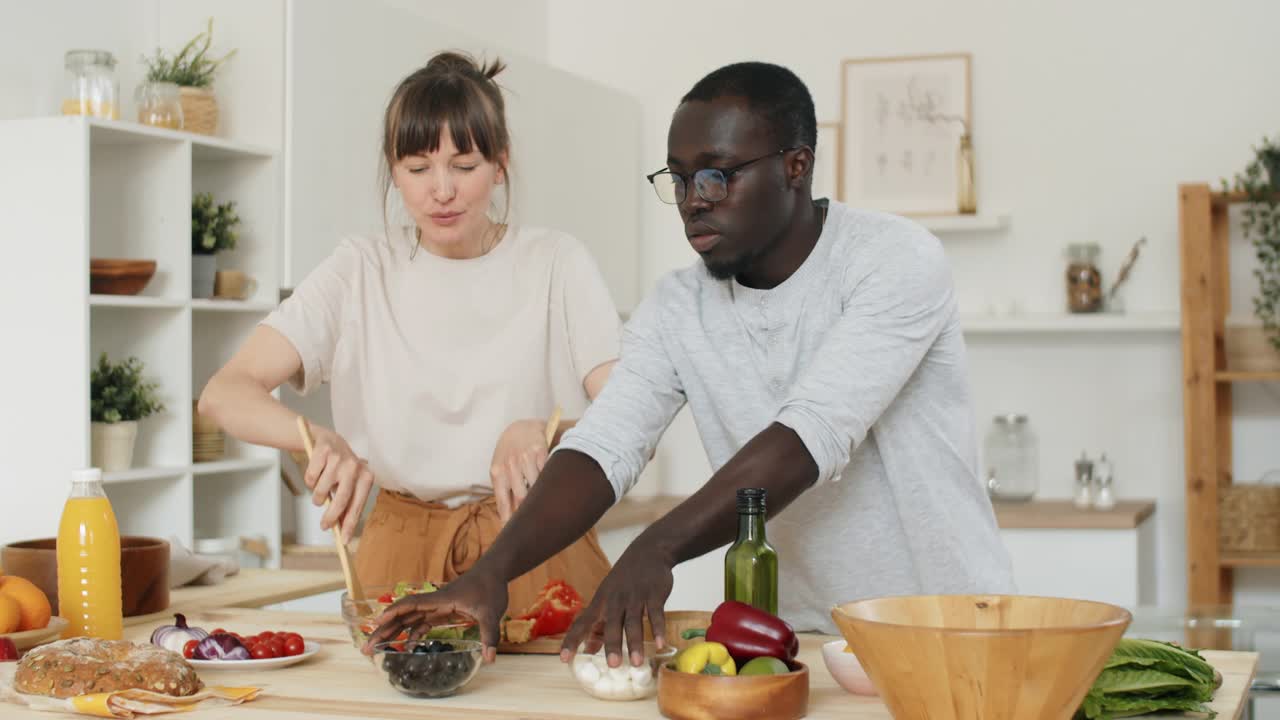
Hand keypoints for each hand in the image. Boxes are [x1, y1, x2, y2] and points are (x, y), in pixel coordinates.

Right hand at [303, 425, 373, 542]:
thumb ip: (347, 504)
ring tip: (319, 490)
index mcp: (366, 477)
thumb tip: (342, 530)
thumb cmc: (340, 468)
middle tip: (324, 526)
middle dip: (331, 517)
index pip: (358, 505)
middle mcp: (355, 467)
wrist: (328, 440)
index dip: (350, 524)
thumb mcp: (348, 484)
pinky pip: (310, 478)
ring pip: (321, 491)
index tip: (344, 540)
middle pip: (341, 500)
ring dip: (317, 496)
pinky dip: (309, 481)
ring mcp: (339, 458)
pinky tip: (315, 473)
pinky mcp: (323, 452)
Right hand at [362, 569, 508, 662]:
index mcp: (441, 599)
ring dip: (393, 633)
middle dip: (384, 630)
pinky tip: (408, 646)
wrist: (494, 573)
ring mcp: (437, 607)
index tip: (376, 622)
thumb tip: (490, 659)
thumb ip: (489, 635)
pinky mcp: (443, 611)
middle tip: (367, 647)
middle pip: (404, 615)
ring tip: (376, 648)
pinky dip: (413, 634)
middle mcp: (434, 602)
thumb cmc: (491, 588)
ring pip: (409, 620)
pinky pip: (422, 623)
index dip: (393, 612)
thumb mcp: (492, 613)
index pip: (411, 604)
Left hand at [489, 418, 551, 522]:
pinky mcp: (540, 452)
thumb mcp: (500, 469)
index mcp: (497, 472)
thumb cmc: (508, 453)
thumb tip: (507, 519)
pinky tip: (547, 486)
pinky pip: (545, 475)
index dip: (508, 520)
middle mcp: (510, 464)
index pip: (503, 502)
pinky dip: (546, 483)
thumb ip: (503, 491)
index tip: (513, 533)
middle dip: (526, 512)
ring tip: (541, 505)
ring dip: (538, 498)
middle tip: (531, 523)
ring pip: (535, 487)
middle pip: (521, 498)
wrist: (521, 428)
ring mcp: (525, 458)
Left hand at [560, 543, 672, 668]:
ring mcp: (635, 596)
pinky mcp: (654, 594)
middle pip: (611, 624)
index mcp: (600, 602)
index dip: (572, 641)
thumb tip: (589, 650)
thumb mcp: (607, 597)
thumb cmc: (624, 580)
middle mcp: (615, 600)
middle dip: (612, 644)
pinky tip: (660, 644)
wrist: (648, 551)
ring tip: (637, 663)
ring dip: (635, 642)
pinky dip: (658, 629)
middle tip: (613, 665)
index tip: (564, 659)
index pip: (582, 623)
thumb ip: (599, 624)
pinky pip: (656, 614)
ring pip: (634, 621)